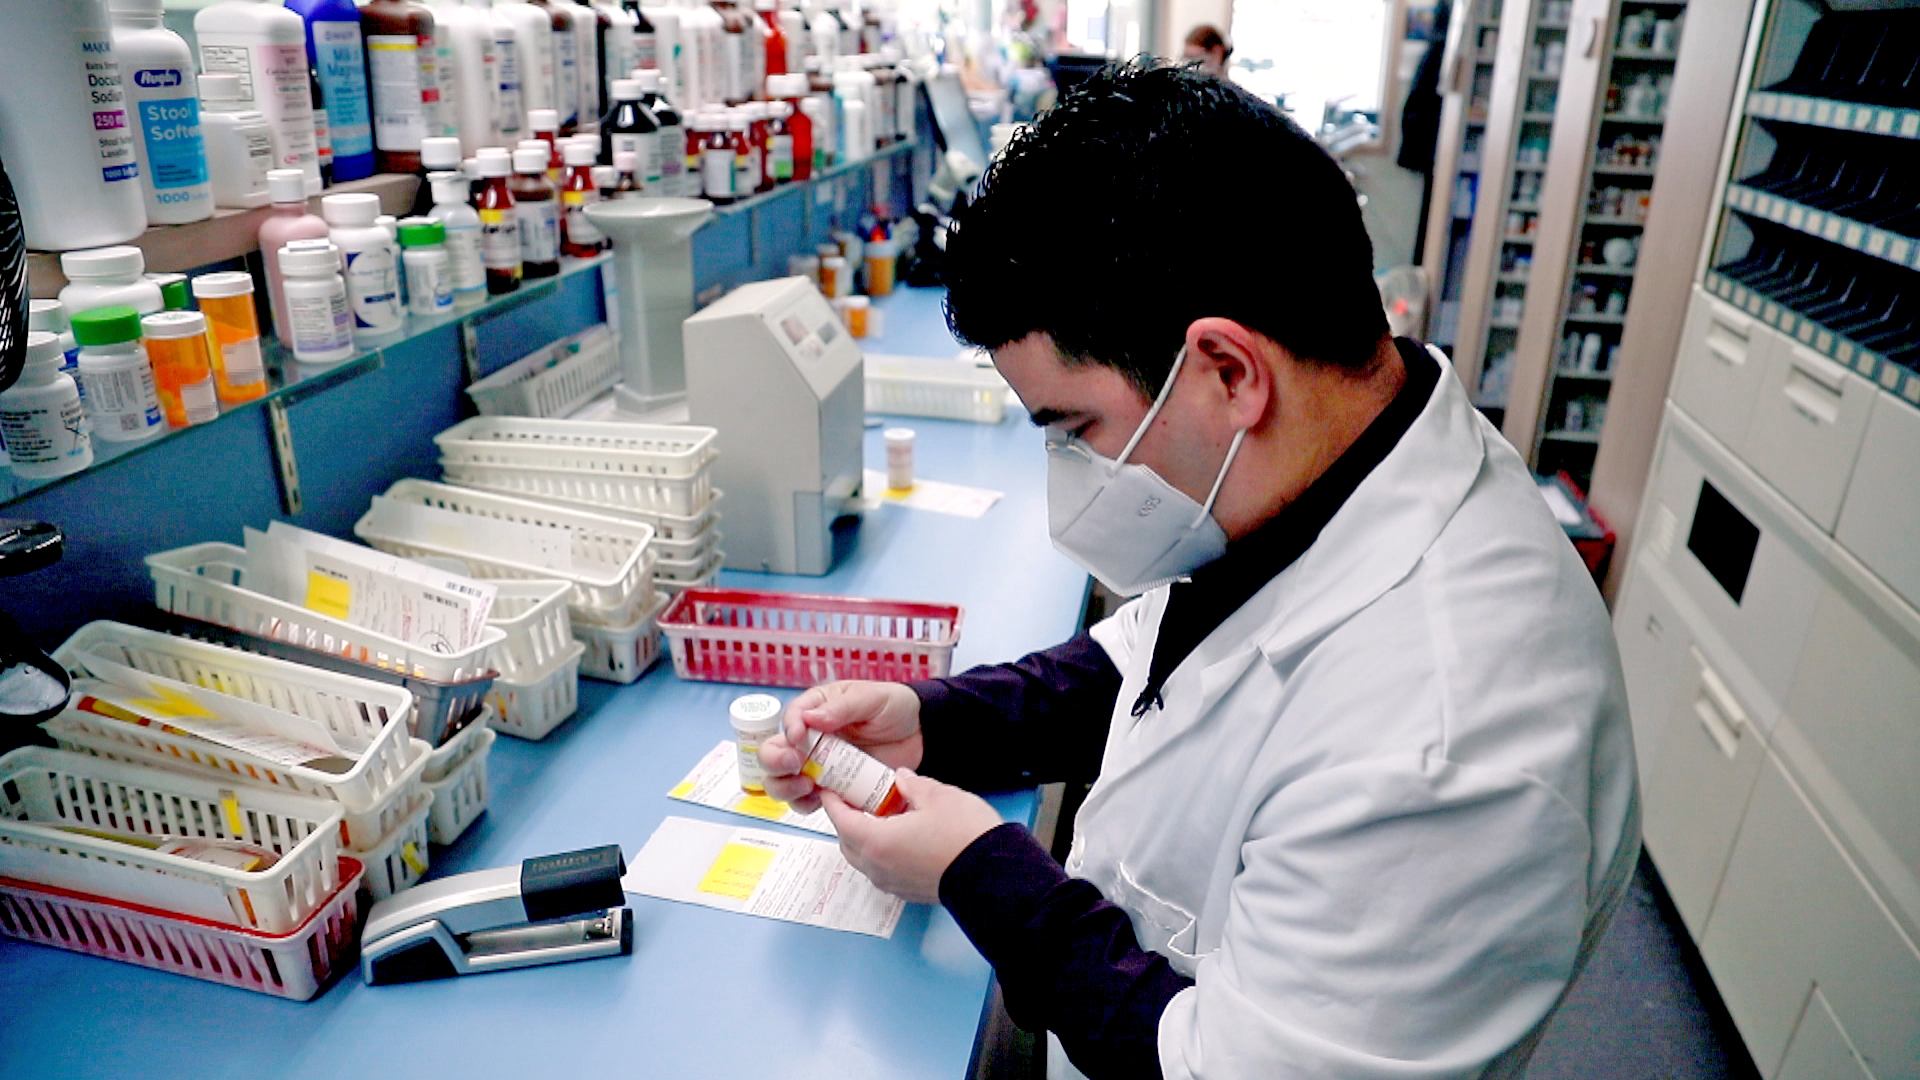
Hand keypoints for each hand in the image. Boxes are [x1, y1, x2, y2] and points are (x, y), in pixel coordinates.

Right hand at [760, 680, 922, 812]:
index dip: (789, 729)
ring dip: (787, 787)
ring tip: (808, 786)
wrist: (919, 734)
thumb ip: (843, 708)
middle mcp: (810, 738)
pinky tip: (821, 799)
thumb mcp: (871, 699)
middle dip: (776, 761)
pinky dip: (807, 804)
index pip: (790, 718)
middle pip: (773, 753)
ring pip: (782, 781)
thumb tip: (811, 719)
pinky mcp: (830, 788)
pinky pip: (806, 801)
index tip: (799, 738)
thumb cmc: (893, 707)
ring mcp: (818, 765)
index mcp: (816, 709)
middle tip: (795, 764)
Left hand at [821, 770, 1003, 903]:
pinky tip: (901, 837)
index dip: (833, 803)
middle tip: (854, 800)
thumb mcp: (938, 796)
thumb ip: (913, 786)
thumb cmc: (965, 835)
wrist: (995, 874)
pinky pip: (883, 870)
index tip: (829, 790)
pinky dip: (882, 852)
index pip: (841, 821)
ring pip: (865, 859)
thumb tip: (901, 780)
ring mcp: (894, 883)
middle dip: (847, 821)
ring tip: (880, 816)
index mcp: (877, 841)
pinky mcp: (910, 892)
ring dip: (864, 838)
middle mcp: (879, 867)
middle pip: (848, 843)